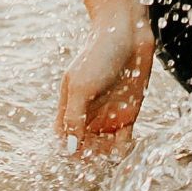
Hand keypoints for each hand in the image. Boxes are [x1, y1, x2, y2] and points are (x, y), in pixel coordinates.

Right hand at [56, 3, 154, 157]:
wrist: (127, 33)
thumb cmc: (99, 55)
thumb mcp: (81, 86)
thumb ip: (73, 118)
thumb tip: (67, 150)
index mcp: (70, 107)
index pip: (63, 140)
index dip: (68, 151)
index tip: (79, 151)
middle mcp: (87, 115)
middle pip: (83, 149)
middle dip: (89, 157)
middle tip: (99, 151)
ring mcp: (108, 115)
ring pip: (103, 149)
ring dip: (106, 156)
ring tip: (113, 149)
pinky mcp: (128, 114)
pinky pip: (122, 141)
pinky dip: (122, 150)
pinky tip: (124, 148)